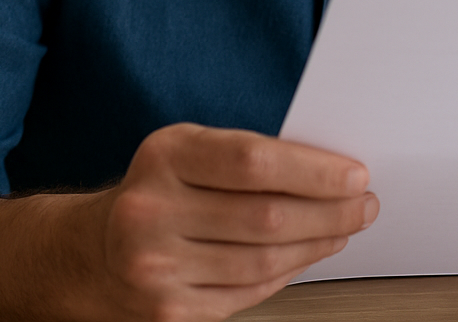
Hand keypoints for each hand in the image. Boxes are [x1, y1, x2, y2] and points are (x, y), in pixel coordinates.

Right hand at [95, 123, 376, 320]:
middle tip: (363, 205)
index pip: (253, 161)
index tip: (354, 175)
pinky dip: (289, 273)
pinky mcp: (170, 313)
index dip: (314, 170)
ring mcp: (158, 268)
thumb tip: (330, 170)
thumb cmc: (158, 191)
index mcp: (164, 157)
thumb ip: (247, 155)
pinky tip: (307, 255)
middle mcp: (152, 212)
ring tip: (344, 229)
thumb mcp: (188, 151)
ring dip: (318, 244)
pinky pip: (249, 293)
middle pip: (266, 216)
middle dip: (330, 212)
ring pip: (264, 261)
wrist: (94, 252)